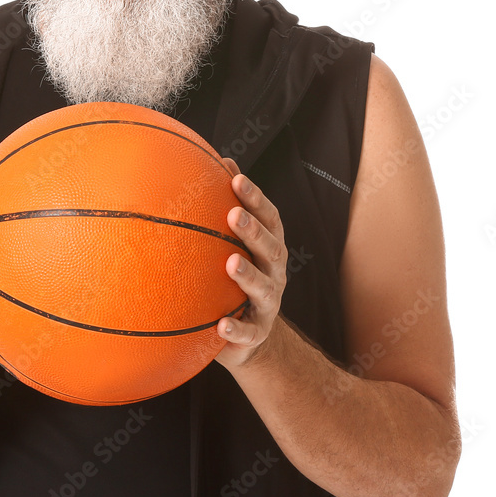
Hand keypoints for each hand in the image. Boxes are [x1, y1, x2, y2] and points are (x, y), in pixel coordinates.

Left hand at [215, 158, 287, 369]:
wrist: (249, 337)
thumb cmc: (236, 278)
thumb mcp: (234, 243)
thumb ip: (229, 204)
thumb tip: (220, 159)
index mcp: (270, 247)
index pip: (269, 218)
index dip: (256, 198)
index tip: (236, 179)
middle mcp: (275, 272)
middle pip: (270, 249)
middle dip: (254, 231)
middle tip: (233, 214)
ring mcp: (268, 303)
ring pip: (264, 288)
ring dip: (248, 275)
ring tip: (231, 263)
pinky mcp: (256, 333)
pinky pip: (249, 332)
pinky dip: (236, 329)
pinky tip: (221, 325)